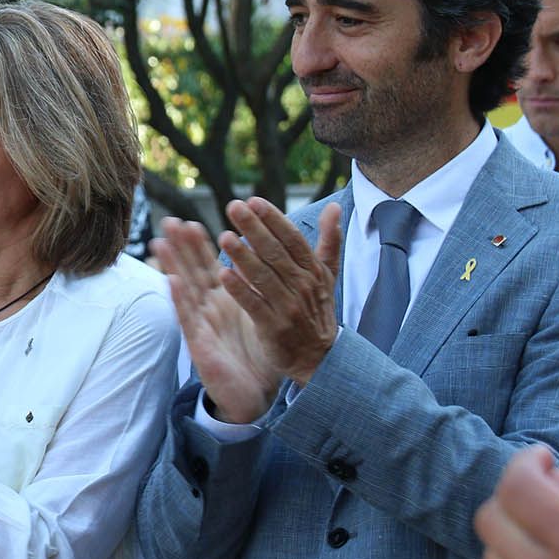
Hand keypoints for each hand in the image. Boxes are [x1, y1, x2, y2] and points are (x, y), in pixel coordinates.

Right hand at [151, 216, 282, 422]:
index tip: (190, 222)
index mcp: (225, 299)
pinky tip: (172, 281)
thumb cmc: (259, 355)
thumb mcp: (262, 314)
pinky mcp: (200, 344)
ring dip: (173, 265)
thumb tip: (258, 260)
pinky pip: (189, 318)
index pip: (209, 266)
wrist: (259, 394)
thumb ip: (258, 287)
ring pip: (185, 289)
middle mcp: (209, 308)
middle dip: (180, 247)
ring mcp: (202, 325)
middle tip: (169, 222)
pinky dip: (180, 299)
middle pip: (192, 271)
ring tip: (161, 242)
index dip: (199, 245)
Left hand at [214, 199, 341, 386]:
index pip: (292, 239)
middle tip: (234, 207)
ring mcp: (288, 307)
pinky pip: (255, 306)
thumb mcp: (327, 276)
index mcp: (313, 271)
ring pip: (264, 277)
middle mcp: (302, 286)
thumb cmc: (317, 310)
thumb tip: (334, 207)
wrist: (320, 358)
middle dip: (254, 228)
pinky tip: (224, 274)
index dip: (274, 219)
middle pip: (276, 253)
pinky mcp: (274, 328)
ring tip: (225, 236)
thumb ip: (329, 242)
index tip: (254, 201)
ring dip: (244, 256)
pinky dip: (240, 290)